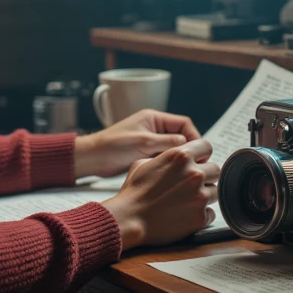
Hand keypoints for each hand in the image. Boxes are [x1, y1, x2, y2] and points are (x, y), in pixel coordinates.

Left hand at [73, 108, 200, 178]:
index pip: (184, 123)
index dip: (194, 136)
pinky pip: (165, 158)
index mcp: (154, 118)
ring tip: (185, 170)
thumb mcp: (143, 142)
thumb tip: (188, 145)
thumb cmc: (113, 146)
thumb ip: (167, 142)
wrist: (93, 159)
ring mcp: (151, 142)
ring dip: (179, 159)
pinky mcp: (147, 154)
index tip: (199, 151)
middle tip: (195, 164)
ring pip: (174, 150)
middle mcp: (154, 128)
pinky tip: (172, 174)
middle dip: (189, 149)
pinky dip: (170, 165)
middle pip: (182, 137)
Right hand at [101, 138, 219, 250]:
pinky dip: (201, 215)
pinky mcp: (201, 217)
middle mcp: (194, 174)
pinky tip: (186, 215)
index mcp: (181, 156)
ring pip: (216, 192)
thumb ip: (165, 158)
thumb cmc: (133, 193)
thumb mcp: (143, 163)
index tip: (198, 162)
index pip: (207, 146)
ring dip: (205, 195)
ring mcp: (200, 196)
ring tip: (186, 201)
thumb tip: (173, 159)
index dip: (202, 155)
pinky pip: (211, 213)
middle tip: (190, 185)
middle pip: (215, 170)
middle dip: (205, 176)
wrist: (128, 219)